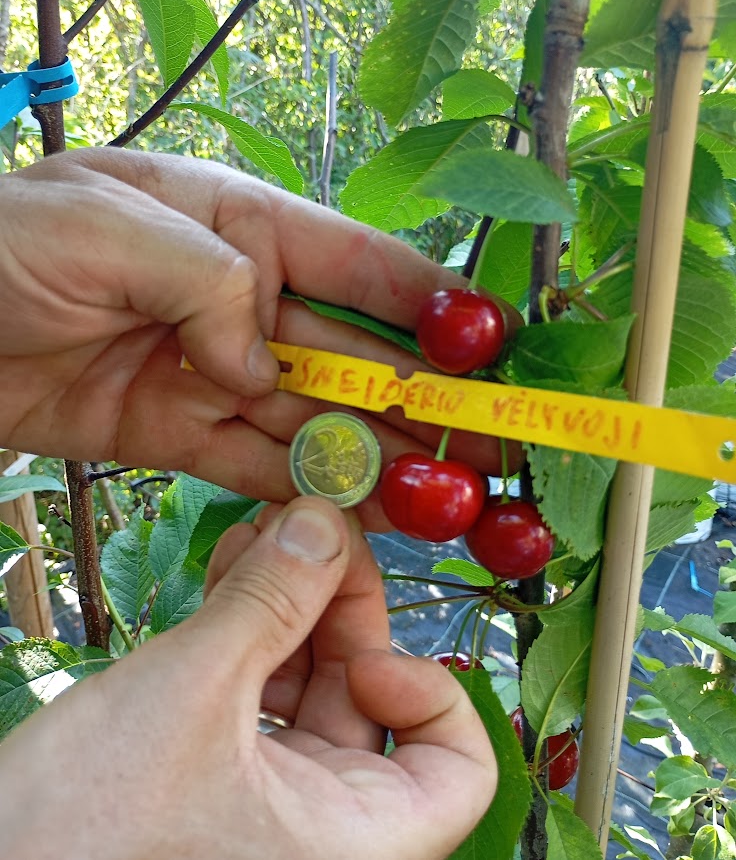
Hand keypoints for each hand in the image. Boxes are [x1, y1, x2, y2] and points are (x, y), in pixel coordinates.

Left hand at [0, 148, 519, 527]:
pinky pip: (260, 463)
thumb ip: (205, 282)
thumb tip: (262, 367)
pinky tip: (369, 516)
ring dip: (384, 460)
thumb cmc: (1, 244)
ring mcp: (213, 371)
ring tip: (451, 502)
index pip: (360, 265)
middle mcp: (243, 300)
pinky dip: (312, 490)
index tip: (497, 351)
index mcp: (240, 226)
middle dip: (428, 403)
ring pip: (318, 421)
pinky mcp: (178, 432)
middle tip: (495, 451)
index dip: (434, 306)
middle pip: (356, 356)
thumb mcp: (103, 227)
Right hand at [0, 498, 496, 859]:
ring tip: (262, 534)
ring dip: (290, 603)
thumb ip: (270, 600)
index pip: (459, 772)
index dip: (436, 695)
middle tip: (313, 530)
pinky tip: (232, 570)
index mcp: (350, 843)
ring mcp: (266, 801)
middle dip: (341, 605)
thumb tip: (326, 519)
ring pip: (311, 686)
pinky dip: (250, 631)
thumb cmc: (82, 832)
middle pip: (370, 699)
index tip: (372, 652)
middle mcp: (320, 829)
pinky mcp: (217, 775)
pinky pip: (258, 693)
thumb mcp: (192, 692)